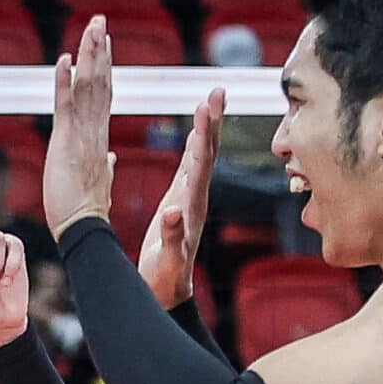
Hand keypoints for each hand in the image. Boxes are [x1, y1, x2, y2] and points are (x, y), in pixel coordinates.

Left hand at [45, 16, 117, 236]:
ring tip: (91, 27)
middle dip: (99, 50)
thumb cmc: (86, 213)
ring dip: (89, 54)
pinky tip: (63, 60)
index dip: (105, 69)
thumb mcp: (99, 184)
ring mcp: (82, 135)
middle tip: (99, 20)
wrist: (84, 230)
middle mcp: (95, 132)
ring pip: (88, 87)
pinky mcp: (66, 142)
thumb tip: (110, 158)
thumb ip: (105, 166)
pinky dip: (64, 81)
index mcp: (101, 140)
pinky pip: (66, 105)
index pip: (104, 97)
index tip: (105, 44)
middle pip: (100, 83)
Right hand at [140, 87, 224, 307]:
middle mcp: (195, 199)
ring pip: (201, 158)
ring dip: (205, 130)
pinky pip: (190, 169)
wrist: (169, 292)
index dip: (203, 135)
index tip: (206, 107)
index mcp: (191, 207)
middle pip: (206, 154)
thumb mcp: (166, 260)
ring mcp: (190, 200)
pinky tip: (192, 135)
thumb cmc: (165, 279)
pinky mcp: (182, 204)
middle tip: (217, 91)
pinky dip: (192, 147)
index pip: (200, 164)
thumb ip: (170, 236)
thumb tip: (173, 214)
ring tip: (208, 102)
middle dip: (211, 122)